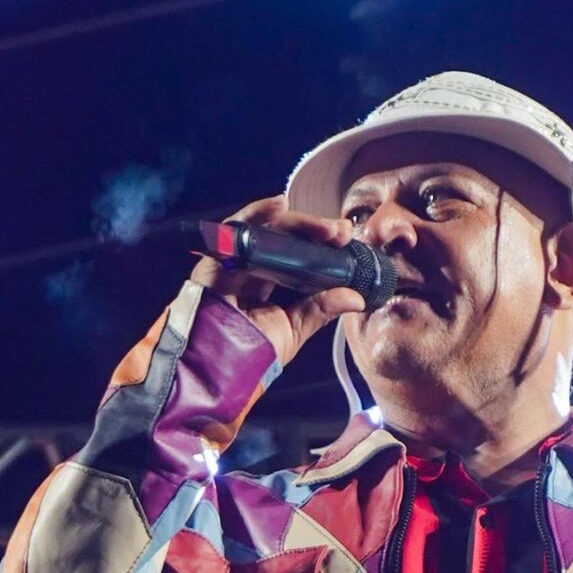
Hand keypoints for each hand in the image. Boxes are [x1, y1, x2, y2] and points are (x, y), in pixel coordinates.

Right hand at [188, 195, 367, 368]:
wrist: (216, 368)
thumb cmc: (250, 353)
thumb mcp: (294, 330)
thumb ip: (320, 310)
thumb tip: (356, 298)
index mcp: (273, 283)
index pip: (301, 256)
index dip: (324, 247)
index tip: (347, 243)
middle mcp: (256, 267)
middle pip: (288, 239)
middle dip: (316, 232)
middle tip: (341, 233)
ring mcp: (237, 260)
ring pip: (270, 230)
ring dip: (298, 224)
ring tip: (324, 228)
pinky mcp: (219, 256)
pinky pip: (237, 228)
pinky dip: (257, 213)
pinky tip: (278, 204)